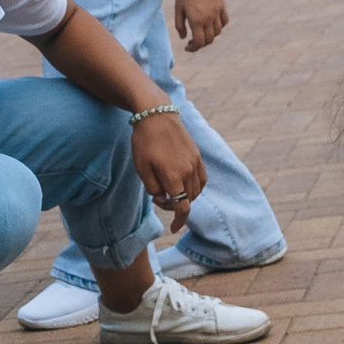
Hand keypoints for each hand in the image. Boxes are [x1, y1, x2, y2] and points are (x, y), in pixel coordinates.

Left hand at [129, 111, 206, 232]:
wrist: (156, 114)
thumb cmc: (144, 141)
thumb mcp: (141, 167)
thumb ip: (152, 188)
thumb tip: (162, 198)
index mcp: (174, 176)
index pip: (182, 208)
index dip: (179, 221)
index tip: (174, 229)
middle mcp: (188, 171)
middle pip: (189, 200)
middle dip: (175, 206)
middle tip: (159, 199)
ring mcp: (195, 163)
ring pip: (197, 191)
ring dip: (186, 197)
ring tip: (171, 191)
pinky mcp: (197, 155)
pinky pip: (202, 179)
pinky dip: (196, 187)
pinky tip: (184, 185)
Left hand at [174, 0, 229, 51]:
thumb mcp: (178, 9)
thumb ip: (179, 25)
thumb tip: (184, 38)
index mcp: (196, 20)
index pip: (199, 42)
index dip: (193, 48)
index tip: (187, 47)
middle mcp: (209, 17)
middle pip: (209, 39)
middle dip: (201, 44)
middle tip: (192, 41)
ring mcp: (217, 12)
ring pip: (218, 32)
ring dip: (210, 36)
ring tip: (201, 32)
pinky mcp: (222, 5)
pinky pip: (224, 21)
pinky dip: (219, 26)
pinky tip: (211, 24)